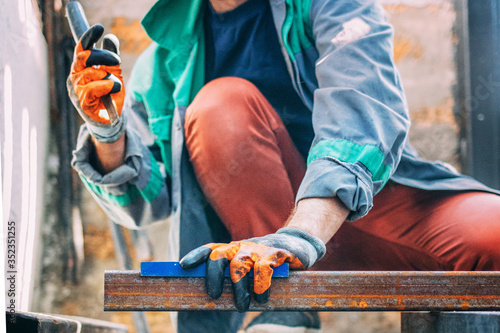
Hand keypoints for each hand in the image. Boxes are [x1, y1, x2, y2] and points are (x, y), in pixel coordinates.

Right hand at [67, 24, 125, 142]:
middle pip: (84, 57)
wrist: (111, 120)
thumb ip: (112, 58)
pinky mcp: (81, 102)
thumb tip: (110, 38)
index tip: (100, 28)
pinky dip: (107, 86)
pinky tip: (114, 88)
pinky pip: (93, 88)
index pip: (81, 48)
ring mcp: (76, 90)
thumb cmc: (110, 96)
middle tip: (116, 61)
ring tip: (116, 84)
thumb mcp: (115, 74)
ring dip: (108, 76)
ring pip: (91, 73)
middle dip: (103, 56)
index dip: (88, 37)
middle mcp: (75, 77)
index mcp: (82, 68)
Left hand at [180, 227, 325, 311]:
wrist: (299, 244)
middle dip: (213, 276)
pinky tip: (262, 297)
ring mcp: (258, 247)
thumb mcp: (249, 265)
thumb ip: (233, 275)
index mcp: (233, 249)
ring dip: (239, 286)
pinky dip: (260, 284)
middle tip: (213, 295)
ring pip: (239, 264)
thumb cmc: (267, 260)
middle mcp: (242, 246)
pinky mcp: (276, 252)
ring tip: (243, 305)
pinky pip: (263, 267)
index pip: (210, 249)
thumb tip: (213, 295)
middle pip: (219, 256)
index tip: (182, 266)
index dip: (196, 256)